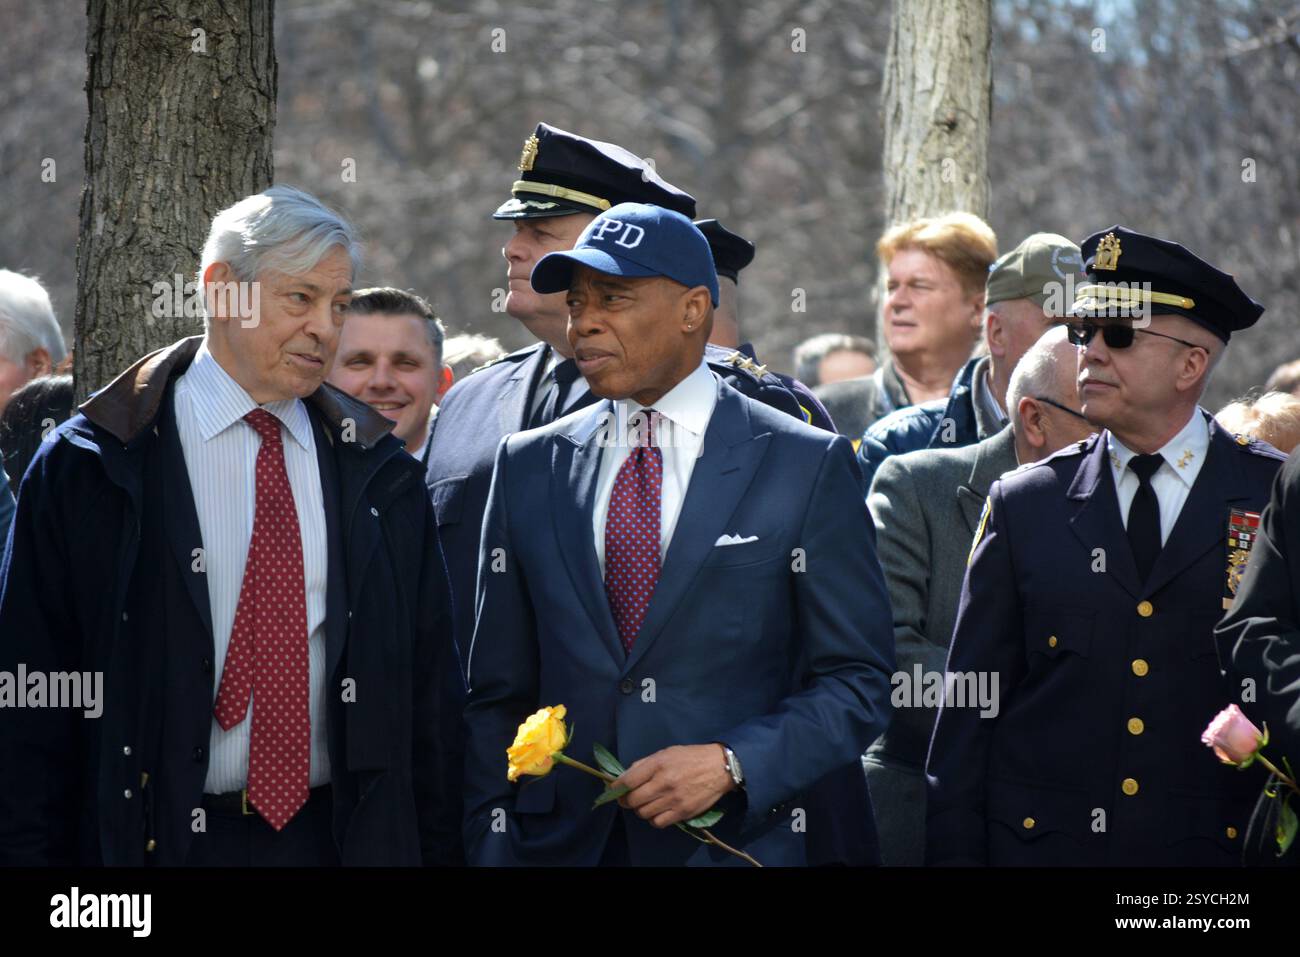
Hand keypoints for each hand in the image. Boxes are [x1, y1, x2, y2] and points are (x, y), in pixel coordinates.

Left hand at [614, 744, 735, 827]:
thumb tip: (623, 777)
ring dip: (640, 810)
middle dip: (626, 801)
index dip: (616, 787)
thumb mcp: (666, 753)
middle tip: (628, 799)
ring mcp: (674, 799)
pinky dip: (654, 819)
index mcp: (658, 764)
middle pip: (633, 800)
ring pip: (643, 813)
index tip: (614, 790)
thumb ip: (644, 764)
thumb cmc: (690, 757)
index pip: (628, 780)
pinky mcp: (683, 812)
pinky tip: (658, 811)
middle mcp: (664, 782)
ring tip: (646, 803)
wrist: (719, 767)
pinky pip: (658, 823)